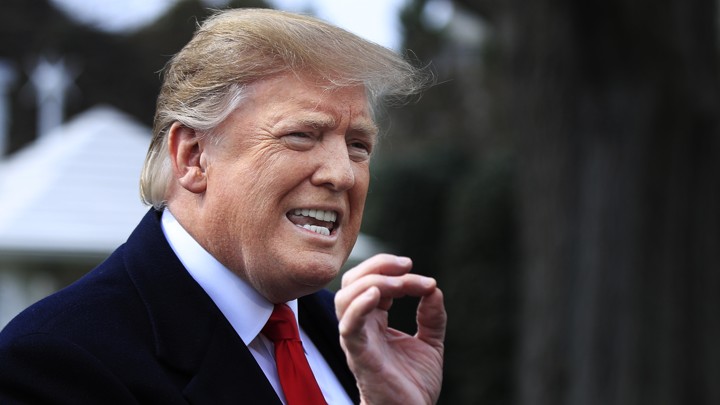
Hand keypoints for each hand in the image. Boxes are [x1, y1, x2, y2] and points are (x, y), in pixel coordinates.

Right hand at [334, 254, 445, 404]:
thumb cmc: (413, 384)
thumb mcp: (430, 343)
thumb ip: (432, 317)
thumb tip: (434, 290)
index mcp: (374, 320)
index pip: (371, 280)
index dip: (393, 270)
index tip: (423, 277)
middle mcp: (361, 326)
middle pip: (352, 281)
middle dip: (378, 265)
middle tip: (407, 266)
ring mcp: (356, 339)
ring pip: (345, 297)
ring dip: (372, 281)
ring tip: (400, 283)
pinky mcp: (358, 354)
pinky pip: (349, 326)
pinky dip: (359, 306)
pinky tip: (376, 295)